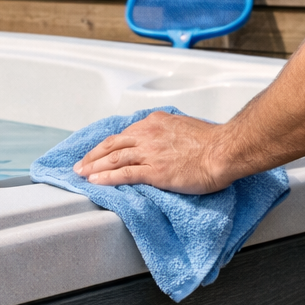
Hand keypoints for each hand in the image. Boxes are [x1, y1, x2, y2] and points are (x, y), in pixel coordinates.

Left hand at [73, 111, 228, 193]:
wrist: (223, 150)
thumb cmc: (212, 142)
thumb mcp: (184, 127)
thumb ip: (168, 133)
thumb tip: (164, 141)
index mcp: (155, 122)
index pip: (125, 134)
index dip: (108, 145)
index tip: (100, 151)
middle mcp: (148, 134)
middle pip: (112, 144)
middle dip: (93, 155)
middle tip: (81, 164)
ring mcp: (149, 153)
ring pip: (113, 159)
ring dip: (94, 167)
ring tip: (82, 175)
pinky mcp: (154, 171)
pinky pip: (123, 174)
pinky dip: (106, 178)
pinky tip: (96, 182)